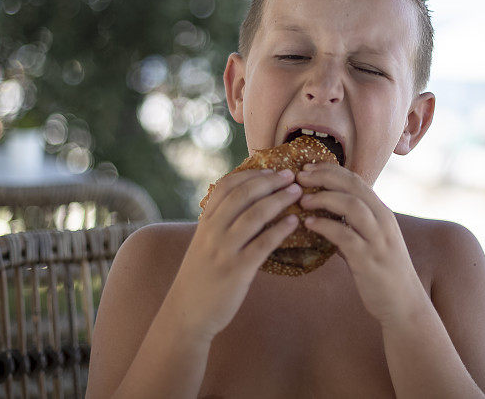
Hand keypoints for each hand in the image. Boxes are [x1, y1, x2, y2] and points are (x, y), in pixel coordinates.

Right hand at [166, 169, 301, 339]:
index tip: (272, 170)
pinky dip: (280, 229)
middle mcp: (212, 232)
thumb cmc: (201, 277)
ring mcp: (224, 251)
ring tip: (297, 192)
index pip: (225, 186)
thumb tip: (249, 203)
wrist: (186, 314)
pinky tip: (294, 222)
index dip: (250, 174)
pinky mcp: (237, 270)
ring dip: (279, 199)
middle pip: (243, 195)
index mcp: (204, 223)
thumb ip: (220, 223)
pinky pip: (262, 244)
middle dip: (270, 181)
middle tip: (292, 176)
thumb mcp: (204, 244)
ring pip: (255, 215)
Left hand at [296, 164, 427, 326]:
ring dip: (324, 198)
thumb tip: (324, 213)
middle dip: (324, 177)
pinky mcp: (369, 260)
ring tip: (303, 200)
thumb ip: (352, 225)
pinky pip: (345, 236)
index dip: (330, 170)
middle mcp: (382, 220)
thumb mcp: (371, 240)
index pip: (355, 180)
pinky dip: (325, 226)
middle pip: (353, 186)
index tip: (307, 167)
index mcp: (381, 212)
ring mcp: (377, 239)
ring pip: (352, 206)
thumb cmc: (382, 271)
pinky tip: (309, 224)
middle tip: (299, 176)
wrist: (403, 303)